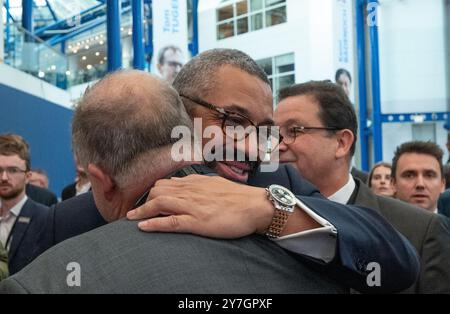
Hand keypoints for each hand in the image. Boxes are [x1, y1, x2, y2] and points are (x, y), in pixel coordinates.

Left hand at [127, 175, 274, 238]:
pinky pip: (171, 221)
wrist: (255, 206)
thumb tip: (189, 184)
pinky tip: (142, 227)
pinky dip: (154, 223)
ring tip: (131, 218)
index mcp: (195, 182)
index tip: (148, 200)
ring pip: (160, 203)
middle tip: (139, 210)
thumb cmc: (238, 197)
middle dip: (146, 200)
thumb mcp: (216, 184)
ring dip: (142, 211)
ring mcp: (193, 206)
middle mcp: (191, 191)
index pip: (167, 183)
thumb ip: (201, 184)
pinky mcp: (198, 221)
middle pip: (158, 190)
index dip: (154, 191)